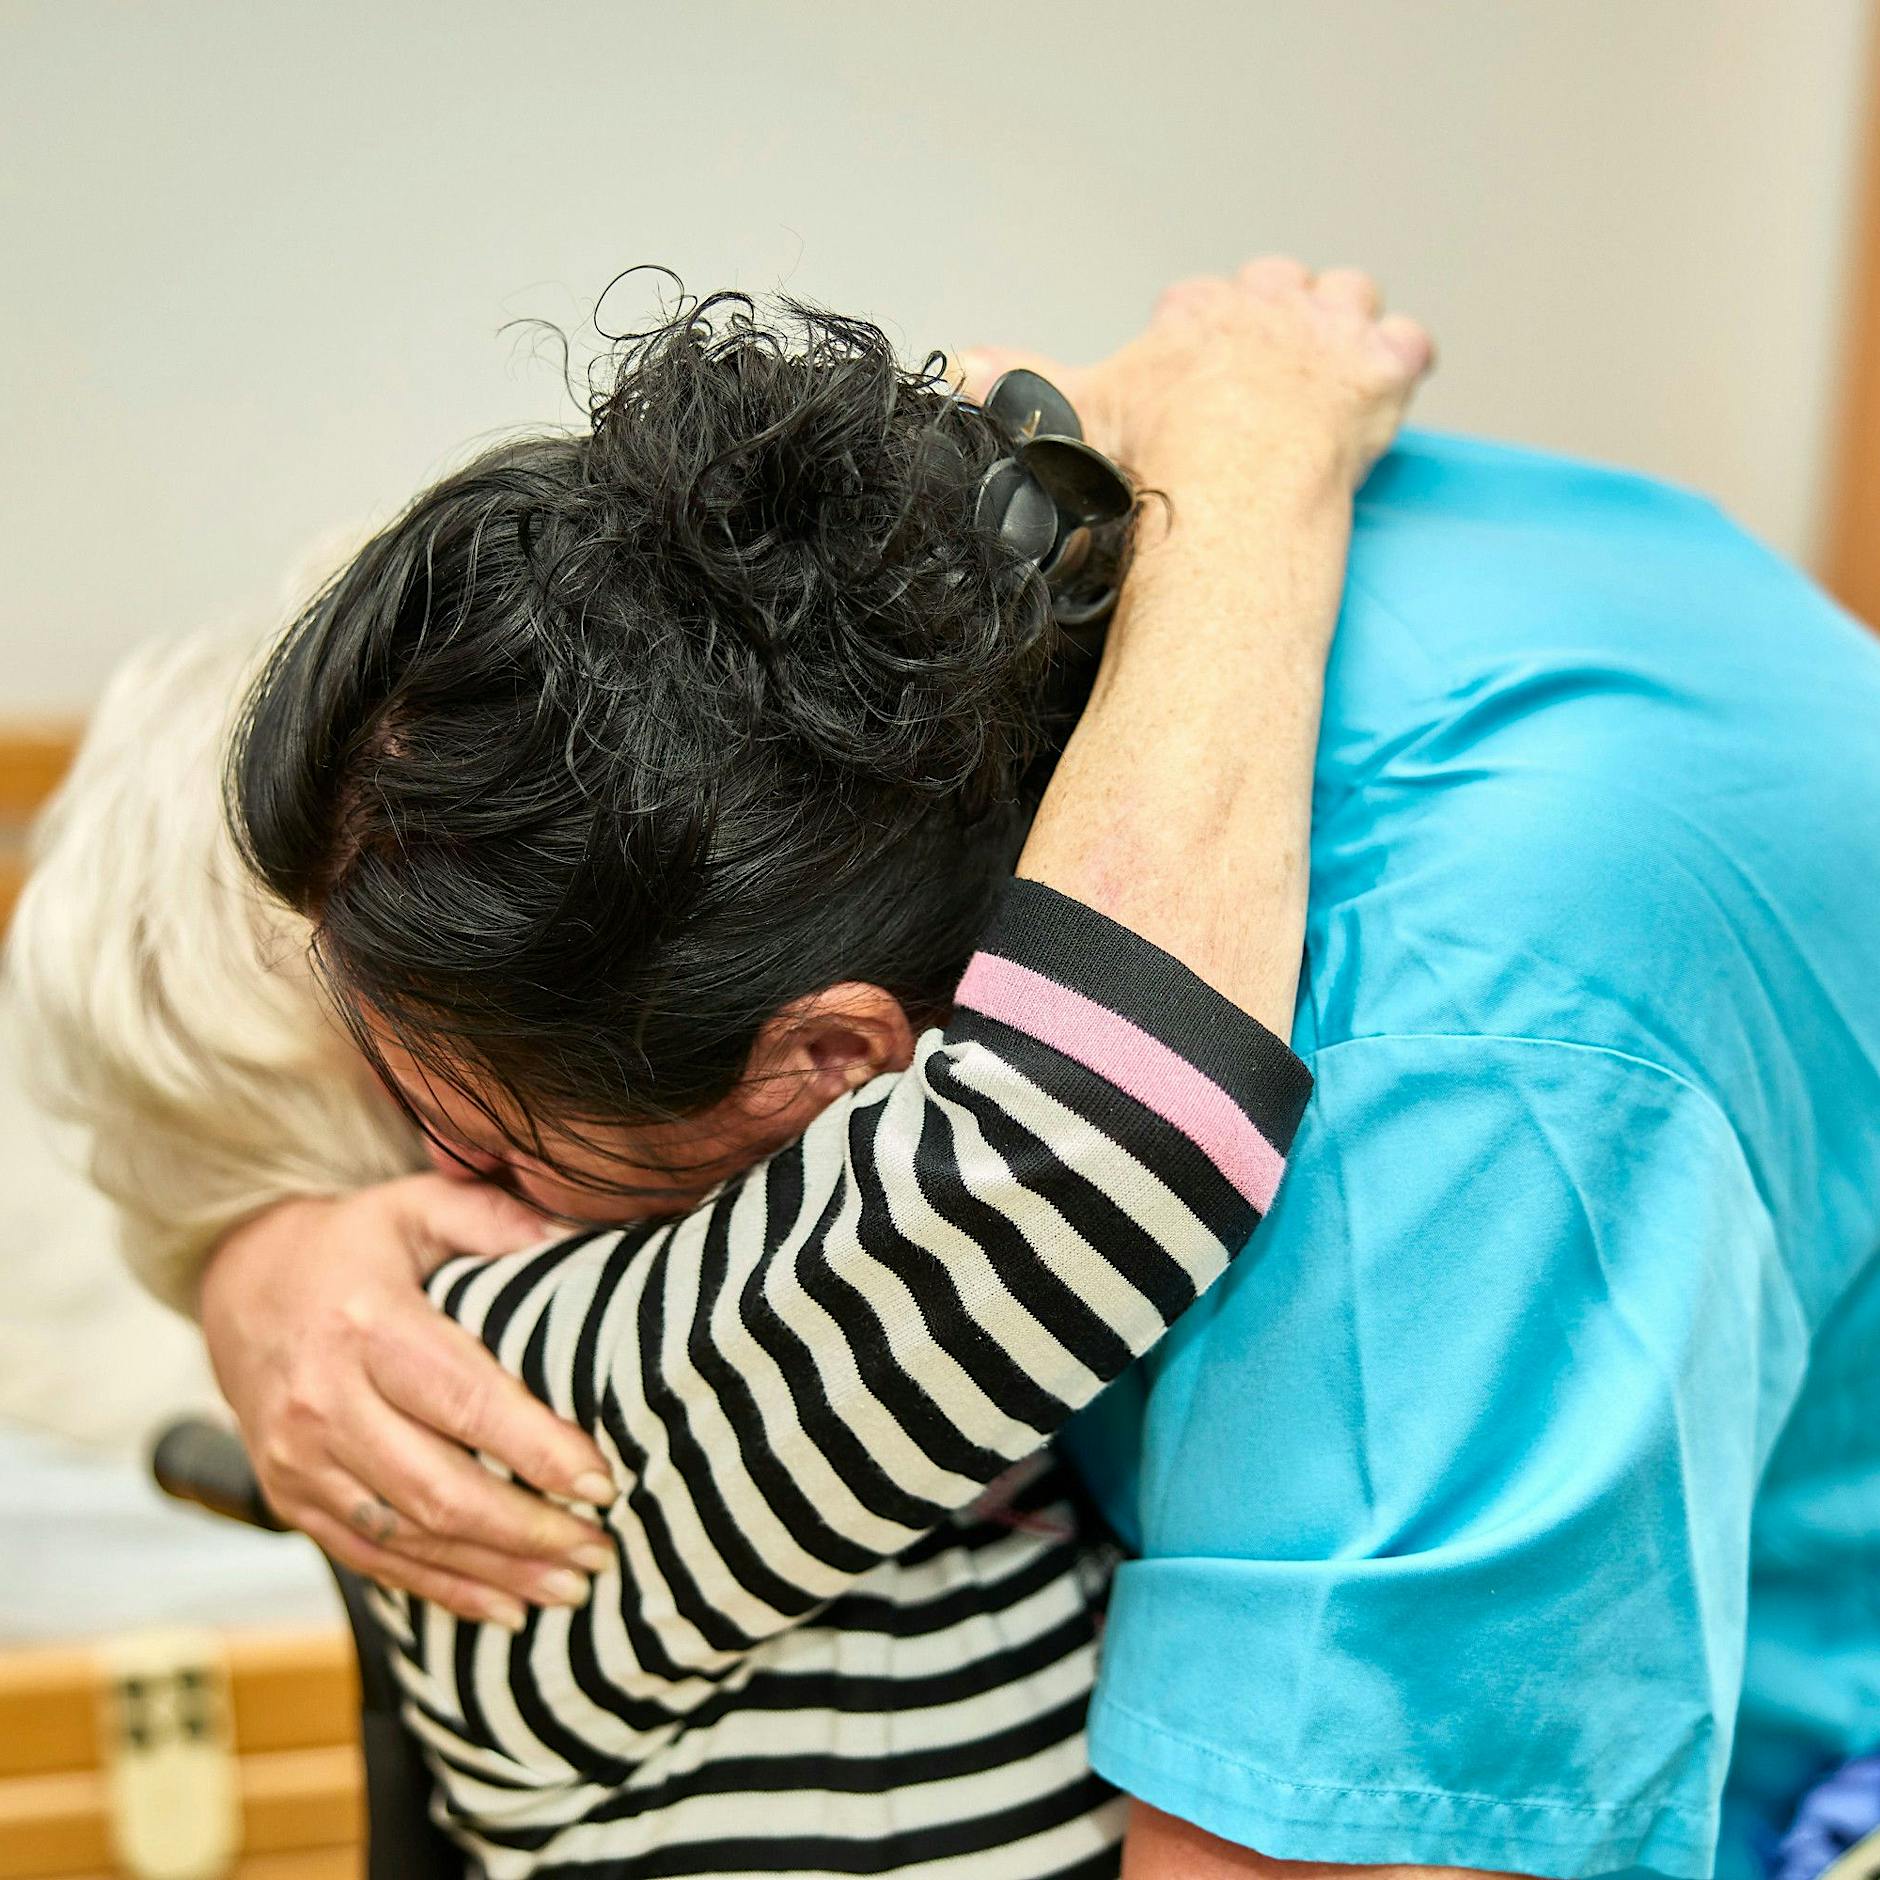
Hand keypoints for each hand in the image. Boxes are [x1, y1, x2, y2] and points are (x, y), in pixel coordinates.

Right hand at [199, 1174, 618, 1625]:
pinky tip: (506, 1607)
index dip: (537, 1449)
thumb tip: (577, 1233)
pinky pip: (372, 1559)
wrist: (238, 1282)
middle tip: (602, 1547)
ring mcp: (299, 1461)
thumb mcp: (414, 1206)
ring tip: (573, 1585)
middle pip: (438, 1488)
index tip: (604, 1480)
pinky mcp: (291, 1497)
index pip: (464, 1401)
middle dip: (528, 1529)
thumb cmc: (350, 1243)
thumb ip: (493, 1218)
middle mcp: (324, 1403)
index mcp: (366, 1326)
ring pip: (409, 1537)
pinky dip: (442, 1590)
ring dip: (496, 1570)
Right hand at [961, 254, 1433, 493]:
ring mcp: (1327, 329)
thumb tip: (959, 369)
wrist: (1228, 486)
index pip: (1203, 302)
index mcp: (1196, 313)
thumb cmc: (1158, 456)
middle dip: (1276, 327)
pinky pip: (1406, 344)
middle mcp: (1263, 303)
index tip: (1197, 386)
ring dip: (1342, 332)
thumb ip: (1021, 384)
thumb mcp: (1075, 413)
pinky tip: (1378, 396)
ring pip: (1349, 298)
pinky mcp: (1380, 365)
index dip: (1204, 341)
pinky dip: (1397, 367)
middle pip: (1280, 287)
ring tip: (1327, 383)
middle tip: (1266, 389)